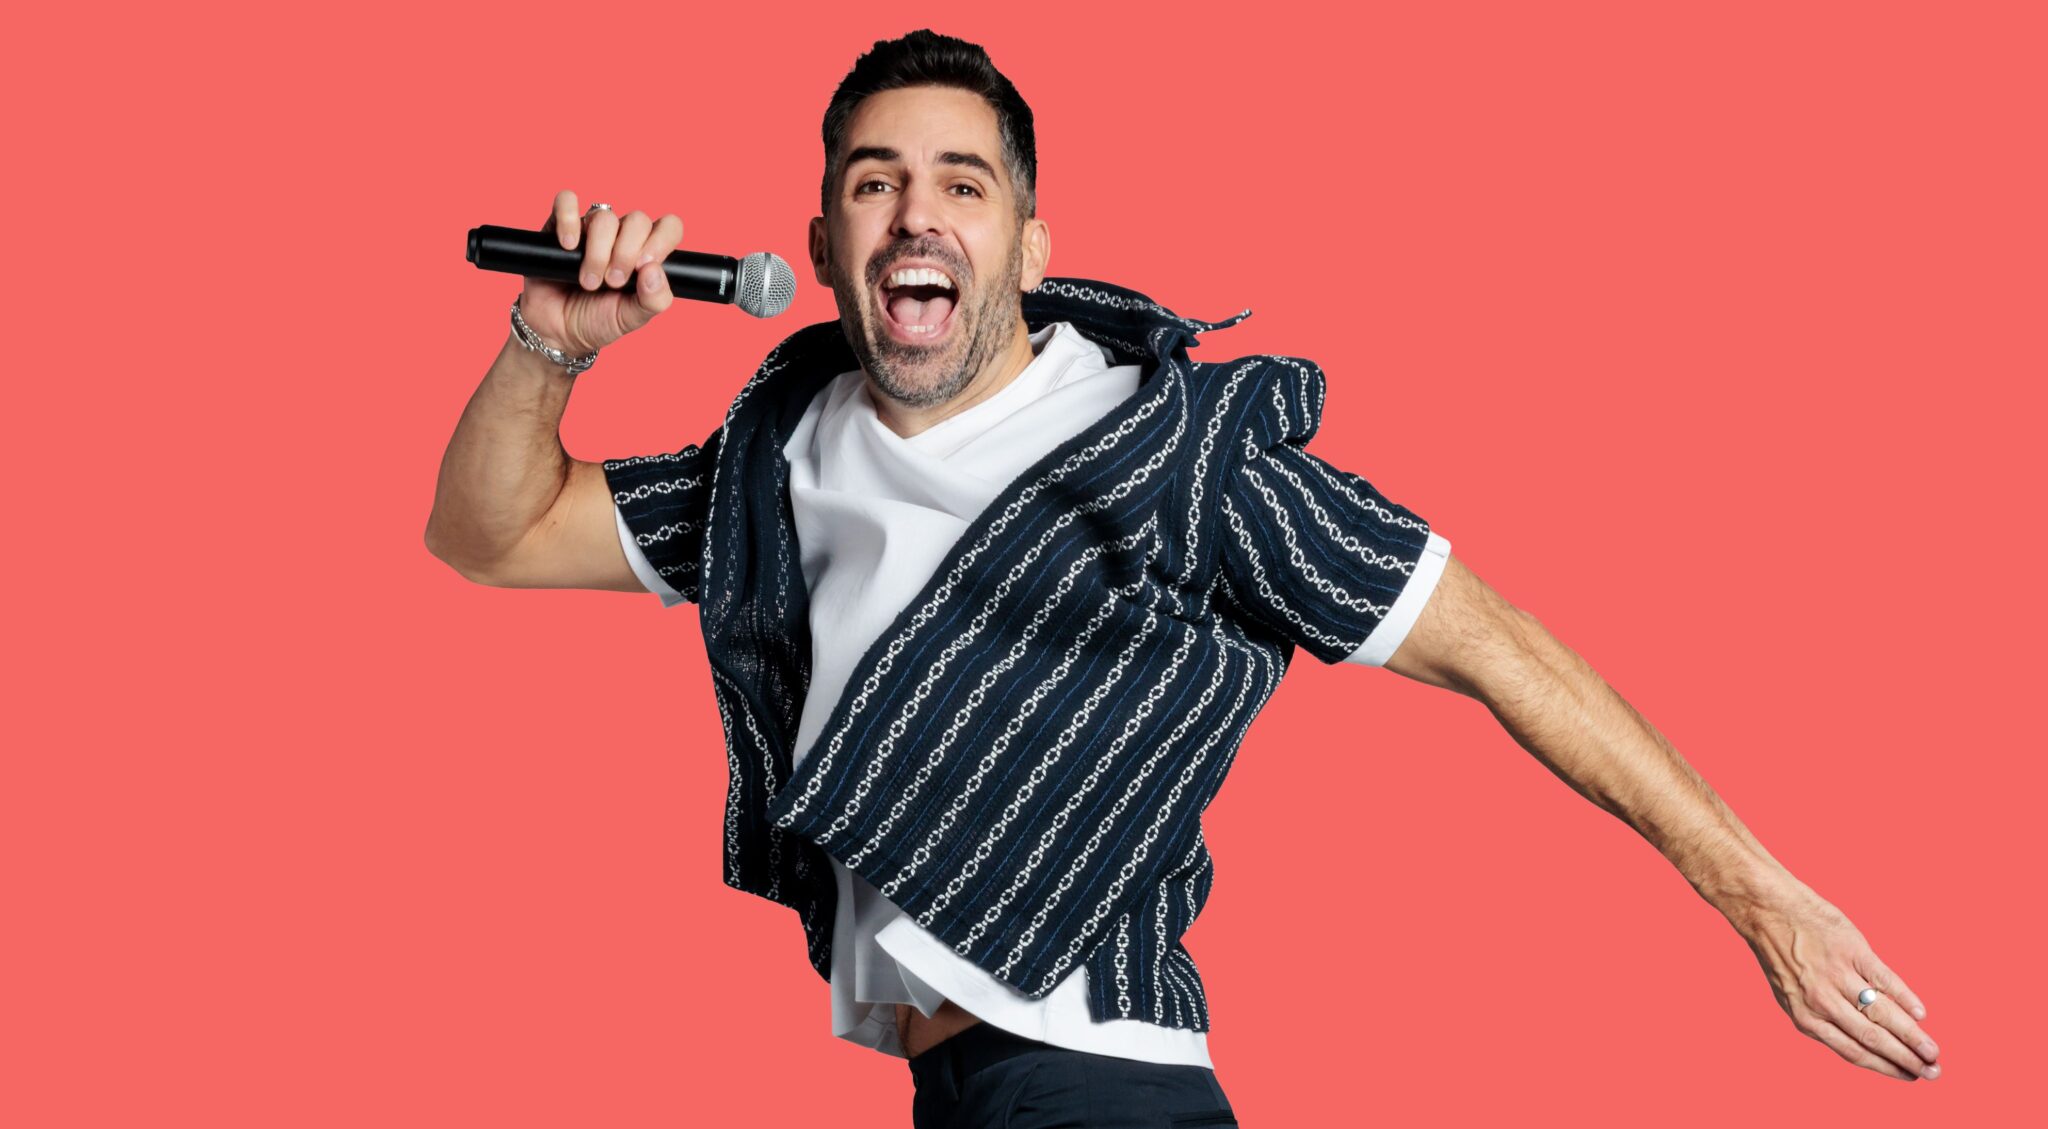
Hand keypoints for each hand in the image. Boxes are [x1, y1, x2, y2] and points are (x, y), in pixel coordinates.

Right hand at [515, 189, 684, 357]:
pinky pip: (566, 202)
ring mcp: (591, 230)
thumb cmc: (597, 321)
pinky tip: (568, 246)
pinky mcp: (559, 226)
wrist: (557, 331)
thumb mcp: (632, 318)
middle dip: (626, 254)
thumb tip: (655, 270)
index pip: (669, 226)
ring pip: (604, 217)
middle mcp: (621, 237)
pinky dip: (569, 220)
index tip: (643, 268)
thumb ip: (655, 300)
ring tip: (588, 281)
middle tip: (613, 282)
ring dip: (597, 253)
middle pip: (637, 220)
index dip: (661, 242)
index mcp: (645, 253)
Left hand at [1733, 876, 1939, 1080]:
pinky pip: (1885, 980)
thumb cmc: (1782, 955)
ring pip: (1883, 1014)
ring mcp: (1838, 976)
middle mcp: (1822, 1001)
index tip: (1911, 1078)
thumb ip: (1820, 1019)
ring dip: (1913, 1036)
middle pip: (1873, 1038)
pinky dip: (1905, 998)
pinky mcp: (1852, 950)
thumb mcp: (1790, 996)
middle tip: (1933, 1072)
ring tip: (1933, 1051)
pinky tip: (1921, 1014)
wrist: (1768, 910)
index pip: (1854, 1052)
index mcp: (1806, 1018)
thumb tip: (1858, 1042)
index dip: (1886, 1068)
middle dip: (1906, 1059)